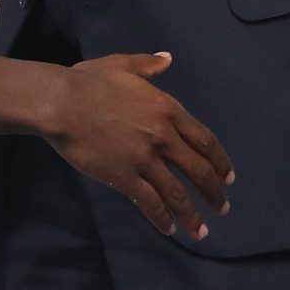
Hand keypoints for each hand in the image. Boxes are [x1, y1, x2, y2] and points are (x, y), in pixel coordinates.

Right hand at [43, 51, 233, 238]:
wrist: (62, 103)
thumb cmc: (90, 82)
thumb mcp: (123, 65)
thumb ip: (149, 64)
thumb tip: (168, 59)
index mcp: (167, 110)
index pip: (204, 140)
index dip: (220, 161)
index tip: (228, 177)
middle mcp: (163, 137)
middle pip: (198, 170)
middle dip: (214, 192)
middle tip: (222, 207)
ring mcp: (144, 159)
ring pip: (177, 193)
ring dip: (192, 215)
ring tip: (201, 231)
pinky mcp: (125, 177)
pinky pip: (150, 202)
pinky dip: (162, 218)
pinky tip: (169, 229)